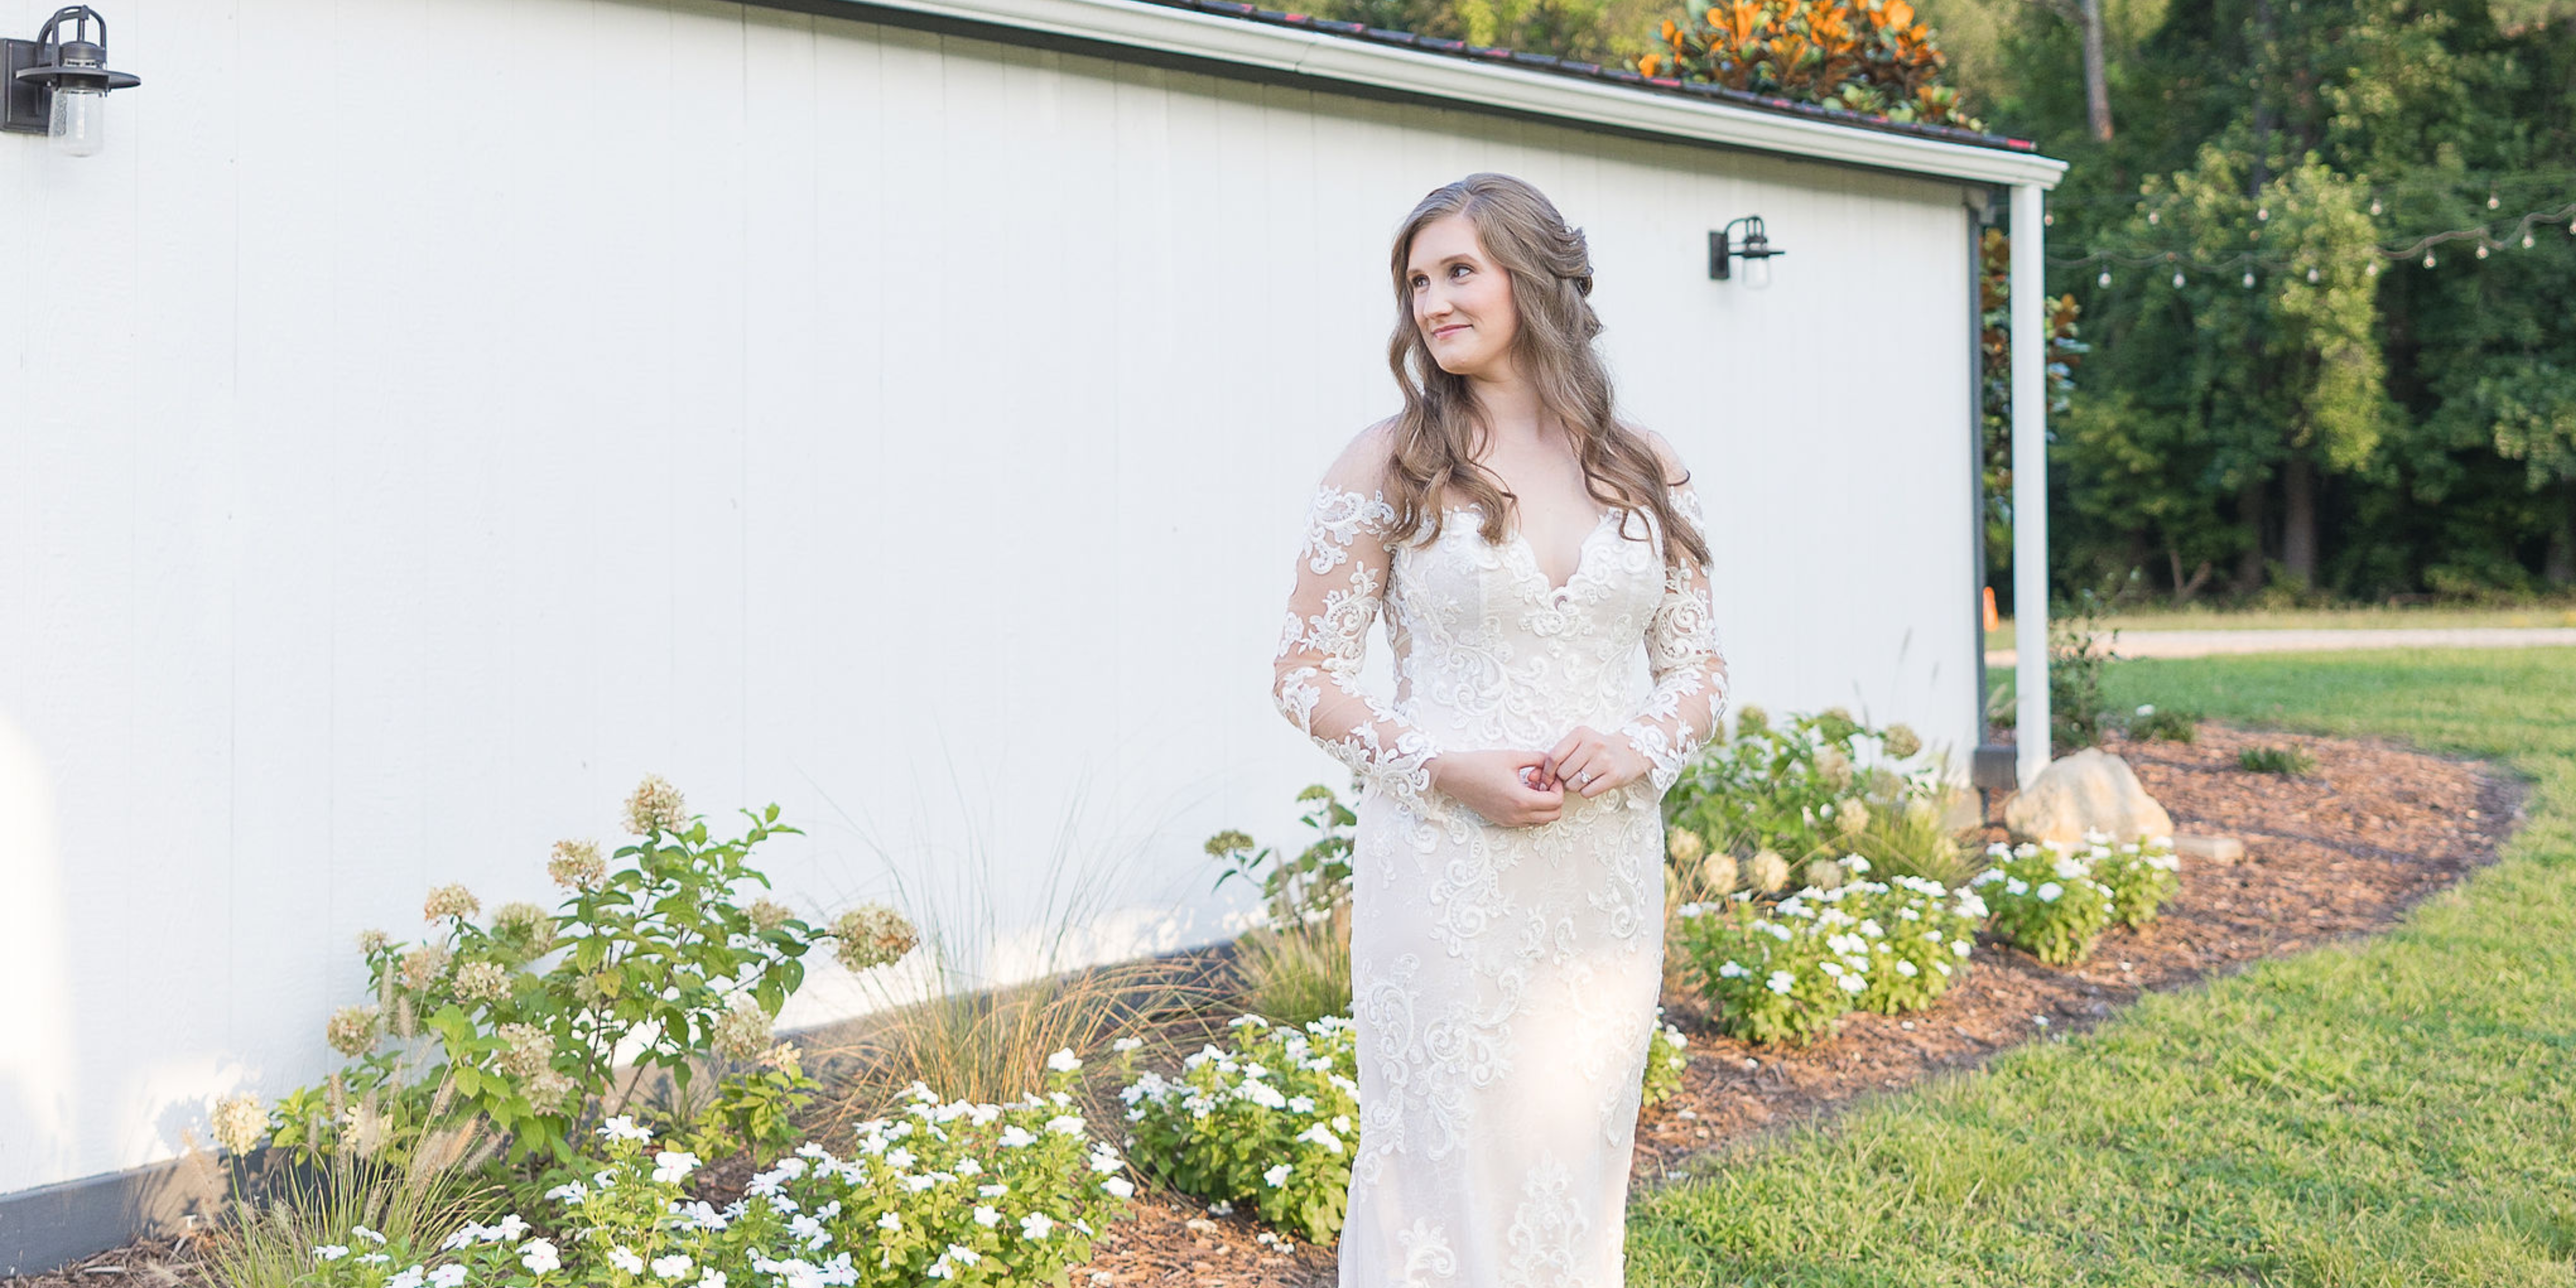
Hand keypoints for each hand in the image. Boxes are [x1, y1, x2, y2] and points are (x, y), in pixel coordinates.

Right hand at [1426, 749, 1564, 826]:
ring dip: (1542, 805)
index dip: (1558, 787)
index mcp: (1521, 800)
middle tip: (1542, 781)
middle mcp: (1516, 816)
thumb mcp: (1513, 756)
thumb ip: (1538, 759)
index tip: (1548, 775)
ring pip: (1540, 820)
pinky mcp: (1501, 821)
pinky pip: (1526, 821)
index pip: (1556, 802)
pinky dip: (1530, 809)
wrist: (1454, 775)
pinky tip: (1519, 792)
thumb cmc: (1480, 764)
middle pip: (1553, 816)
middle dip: (1553, 798)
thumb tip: (1552, 762)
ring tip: (1529, 786)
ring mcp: (1508, 821)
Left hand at [1546, 725, 1648, 798]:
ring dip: (1575, 786)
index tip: (1546, 779)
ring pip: (1574, 784)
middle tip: (1574, 774)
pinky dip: (1587, 791)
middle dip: (1564, 778)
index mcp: (1580, 733)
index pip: (1554, 757)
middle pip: (1563, 773)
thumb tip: (1532, 776)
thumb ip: (1556, 757)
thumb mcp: (1578, 744)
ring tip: (1585, 777)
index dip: (1547, 772)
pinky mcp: (1614, 775)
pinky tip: (1594, 782)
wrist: (1630, 750)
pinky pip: (1587, 792)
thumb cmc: (1597, 749)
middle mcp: (1593, 744)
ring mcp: (1605, 760)